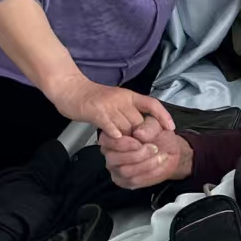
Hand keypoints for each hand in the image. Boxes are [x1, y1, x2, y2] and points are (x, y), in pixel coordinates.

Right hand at [46, 73, 172, 138]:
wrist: (68, 87)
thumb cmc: (91, 98)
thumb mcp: (115, 102)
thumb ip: (127, 114)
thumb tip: (140, 132)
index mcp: (129, 96)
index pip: (152, 104)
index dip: (163, 116)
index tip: (171, 128)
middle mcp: (122, 99)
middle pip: (140, 122)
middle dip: (143, 137)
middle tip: (144, 150)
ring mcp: (109, 105)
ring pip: (126, 127)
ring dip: (129, 141)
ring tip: (130, 152)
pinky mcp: (96, 111)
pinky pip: (110, 124)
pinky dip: (114, 133)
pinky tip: (117, 139)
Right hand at [100, 118, 192, 189]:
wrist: (169, 152)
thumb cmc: (158, 136)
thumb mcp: (155, 126)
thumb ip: (148, 127)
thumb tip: (139, 133)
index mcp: (112, 136)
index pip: (107, 141)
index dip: (124, 143)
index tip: (140, 142)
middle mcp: (109, 154)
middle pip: (114, 158)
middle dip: (137, 155)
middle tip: (154, 148)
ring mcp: (115, 170)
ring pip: (125, 171)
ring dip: (146, 164)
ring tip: (160, 156)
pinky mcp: (124, 182)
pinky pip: (134, 181)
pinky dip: (150, 173)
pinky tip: (160, 165)